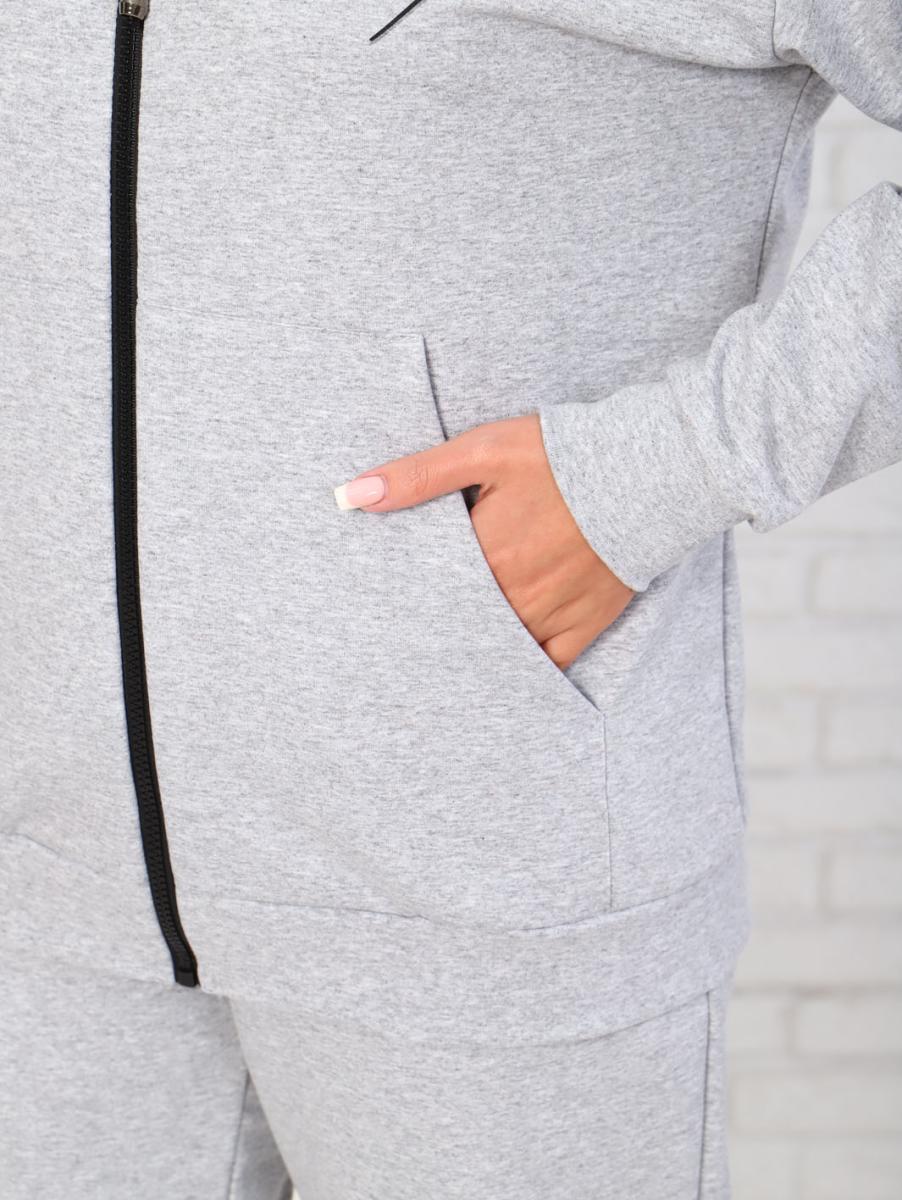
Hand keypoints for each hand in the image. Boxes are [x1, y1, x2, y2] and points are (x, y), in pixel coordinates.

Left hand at [333, 414, 635, 668]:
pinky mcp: (587, 623)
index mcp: (485, 554)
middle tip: (404, 638)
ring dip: (473, 648)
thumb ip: (417, 476)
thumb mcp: (483, 450)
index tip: (383, 606)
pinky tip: (500, 673)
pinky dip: (524, 669)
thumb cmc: (563, 455)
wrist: (648, 469)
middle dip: (435, 627)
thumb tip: (351, 496)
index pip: (429, 588)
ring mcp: (552, 613)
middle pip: (460, 622)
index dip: (407, 595)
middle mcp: (515, 594)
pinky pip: (549, 663)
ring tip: (442, 658)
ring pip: (498, 646)